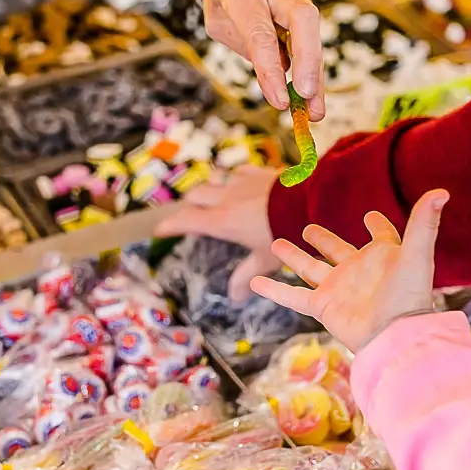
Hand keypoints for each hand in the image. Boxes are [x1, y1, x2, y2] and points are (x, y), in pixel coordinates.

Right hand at [155, 166, 280, 301]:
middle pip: (196, 196)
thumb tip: (235, 298)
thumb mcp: (264, 260)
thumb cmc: (285, 233)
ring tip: (209, 196)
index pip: (186, 220)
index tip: (160, 230)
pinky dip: (232, 178)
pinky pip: (238, 171)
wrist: (310, 203)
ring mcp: (242, 182)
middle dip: (189, 204)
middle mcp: (226, 198)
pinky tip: (238, 182)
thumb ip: (247, 276)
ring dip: (208, 188)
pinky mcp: (258, 172)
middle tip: (189, 214)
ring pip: (214, 179)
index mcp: (221, 221)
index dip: (170, 225)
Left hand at [200, 0, 324, 120]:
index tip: (279, 100)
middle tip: (308, 97)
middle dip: (308, 62)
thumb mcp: (220, 20)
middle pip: (303, 22)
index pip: (261, 33)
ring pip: (313, 35)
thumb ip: (248, 50)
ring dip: (316, 76)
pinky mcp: (305, 12)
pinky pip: (311, 43)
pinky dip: (312, 72)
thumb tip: (277, 87)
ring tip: (316, 112)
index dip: (272, 69)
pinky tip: (314, 100)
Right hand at [251, 190, 449, 351]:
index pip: (381, 235)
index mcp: (383, 256)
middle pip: (337, 250)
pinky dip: (273, 289)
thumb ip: (425, 222)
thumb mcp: (417, 252)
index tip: (370, 216)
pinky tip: (254, 281)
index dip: (378, 225)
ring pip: (309, 268)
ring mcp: (338, 288)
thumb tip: (442, 191)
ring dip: (293, 257)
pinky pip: (292, 295)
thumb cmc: (409, 295)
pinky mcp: (322, 305)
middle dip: (323, 240)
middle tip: (310, 229)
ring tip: (275, 243)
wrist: (394, 334)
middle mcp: (358, 271)